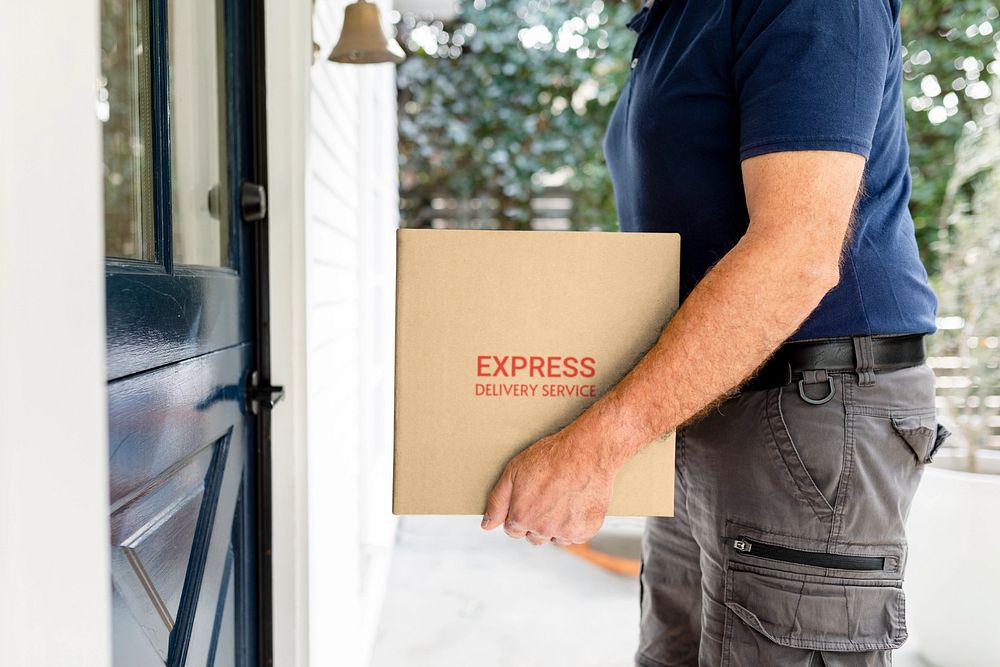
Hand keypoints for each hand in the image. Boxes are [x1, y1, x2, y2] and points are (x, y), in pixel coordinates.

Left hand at [480, 427, 616, 545]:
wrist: (586, 451)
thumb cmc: (550, 457)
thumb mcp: (513, 471)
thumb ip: (497, 502)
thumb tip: (486, 525)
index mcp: (522, 517)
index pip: (513, 530)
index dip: (520, 513)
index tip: (530, 499)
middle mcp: (543, 530)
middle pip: (534, 537)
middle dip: (536, 522)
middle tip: (547, 497)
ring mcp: (565, 532)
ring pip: (554, 538)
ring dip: (555, 526)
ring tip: (562, 498)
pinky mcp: (586, 530)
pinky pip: (575, 536)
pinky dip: (574, 524)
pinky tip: (575, 503)